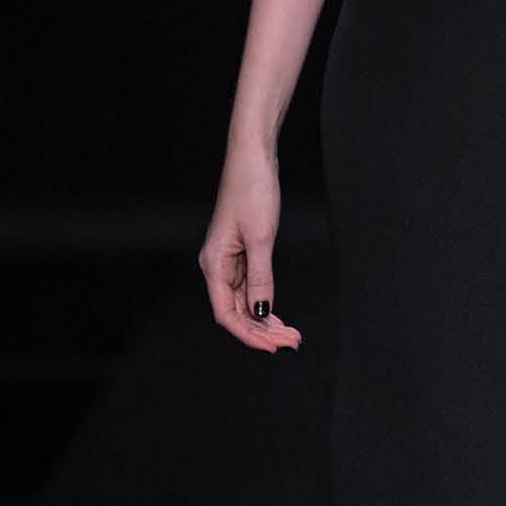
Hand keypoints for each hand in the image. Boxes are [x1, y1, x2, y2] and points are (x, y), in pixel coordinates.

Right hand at [199, 146, 301, 352]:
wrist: (253, 158)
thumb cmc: (252, 190)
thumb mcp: (261, 238)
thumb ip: (261, 278)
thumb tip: (262, 312)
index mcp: (214, 264)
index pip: (226, 314)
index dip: (249, 335)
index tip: (273, 347)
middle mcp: (218, 266)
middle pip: (236, 312)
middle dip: (262, 332)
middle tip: (292, 342)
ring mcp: (230, 260)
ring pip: (245, 303)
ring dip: (266, 321)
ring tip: (290, 334)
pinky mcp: (242, 253)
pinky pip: (251, 288)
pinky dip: (265, 304)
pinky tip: (278, 316)